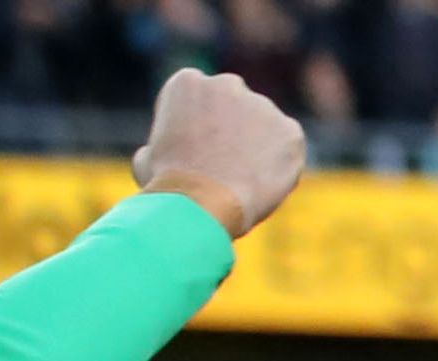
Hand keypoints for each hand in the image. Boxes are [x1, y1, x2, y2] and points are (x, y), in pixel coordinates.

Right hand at [131, 70, 305, 235]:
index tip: (200, 151)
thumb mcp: (147, 158)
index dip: (202, 128)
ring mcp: (262, 105)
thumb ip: (159, 145)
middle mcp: (227, 84)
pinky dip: (282, 164)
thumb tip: (155, 154)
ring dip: (259, 146)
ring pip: (265, 126)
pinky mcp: (290, 131)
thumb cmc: (168, 183)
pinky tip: (263, 183)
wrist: (202, 201)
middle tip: (228, 165)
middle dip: (234, 130)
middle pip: (236, 107)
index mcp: (188, 82)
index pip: (203, 100)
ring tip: (244, 180)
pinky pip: (289, 146)